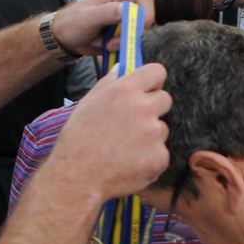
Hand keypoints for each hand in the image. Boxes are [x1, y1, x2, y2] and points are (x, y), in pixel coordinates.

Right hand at [47, 64, 171, 203]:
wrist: (78, 175)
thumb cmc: (78, 138)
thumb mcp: (88, 103)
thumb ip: (109, 83)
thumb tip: (122, 68)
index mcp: (126, 90)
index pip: (157, 71)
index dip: (153, 81)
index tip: (147, 90)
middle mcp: (144, 108)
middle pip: (165, 99)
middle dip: (153, 109)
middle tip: (133, 123)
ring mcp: (154, 134)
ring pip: (162, 128)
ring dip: (150, 136)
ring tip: (125, 148)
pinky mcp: (160, 157)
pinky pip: (160, 152)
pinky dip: (149, 158)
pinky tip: (129, 163)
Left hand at [48, 0, 157, 57]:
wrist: (64, 37)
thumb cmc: (72, 23)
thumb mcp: (87, 18)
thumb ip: (107, 13)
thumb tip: (127, 9)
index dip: (146, 15)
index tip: (135, 31)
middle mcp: (125, 0)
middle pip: (146, 15)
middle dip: (133, 32)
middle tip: (114, 42)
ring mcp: (126, 15)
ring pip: (141, 30)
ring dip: (125, 41)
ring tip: (106, 43)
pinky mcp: (124, 29)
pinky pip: (133, 39)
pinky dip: (123, 45)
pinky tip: (107, 45)